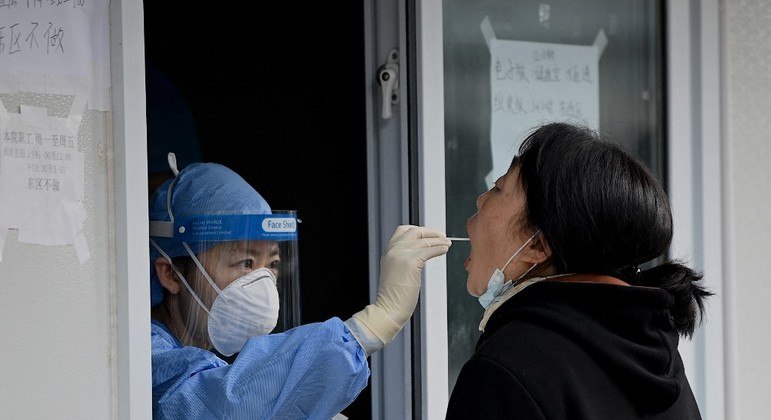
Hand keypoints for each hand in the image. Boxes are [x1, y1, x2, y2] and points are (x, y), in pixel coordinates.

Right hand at [346, 225, 450, 354]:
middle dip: (430, 232)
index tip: (429, 234)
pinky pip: (429, 250)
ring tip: (447, 243)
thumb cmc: (394, 296)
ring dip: (439, 240)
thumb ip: (404, 259)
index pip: (403, 231)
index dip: (418, 230)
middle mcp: (393, 250)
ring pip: (424, 241)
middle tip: (442, 236)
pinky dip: (439, 248)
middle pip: (415, 231)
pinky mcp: (411, 262)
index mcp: (388, 251)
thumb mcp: (395, 271)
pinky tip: (445, 249)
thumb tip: (422, 252)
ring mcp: (401, 254)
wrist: (388, 308)